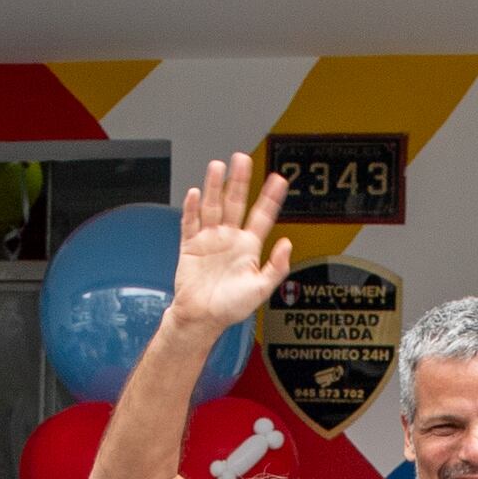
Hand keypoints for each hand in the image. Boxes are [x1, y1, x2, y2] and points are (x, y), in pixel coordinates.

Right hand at [171, 154, 299, 330]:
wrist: (201, 319)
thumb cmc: (230, 308)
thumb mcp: (261, 289)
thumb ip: (276, 267)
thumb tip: (287, 244)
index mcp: (248, 247)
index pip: (262, 216)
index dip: (270, 197)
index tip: (278, 179)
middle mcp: (229, 238)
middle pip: (235, 202)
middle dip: (240, 181)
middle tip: (243, 159)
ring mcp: (209, 240)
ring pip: (213, 206)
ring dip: (215, 187)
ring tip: (218, 167)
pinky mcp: (190, 246)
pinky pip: (190, 223)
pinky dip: (192, 208)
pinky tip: (195, 194)